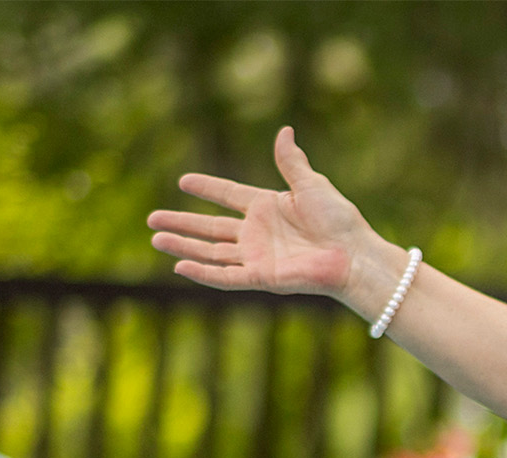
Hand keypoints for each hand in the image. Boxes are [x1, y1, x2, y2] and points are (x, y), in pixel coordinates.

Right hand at [147, 126, 382, 306]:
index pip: (228, 195)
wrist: (355, 255)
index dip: (207, 188)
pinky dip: (204, 274)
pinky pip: (227, 276)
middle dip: (180, 223)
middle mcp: (258, 233)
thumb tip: (285, 131)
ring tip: (155, 239)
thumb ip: (291, 162)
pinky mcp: (262, 277)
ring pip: (211, 252)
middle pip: (210, 227)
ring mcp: (258, 256)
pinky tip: (179, 268)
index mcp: (268, 207)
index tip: (183, 181)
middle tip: (151, 219)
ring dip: (183, 247)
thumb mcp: (311, 185)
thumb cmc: (340, 220)